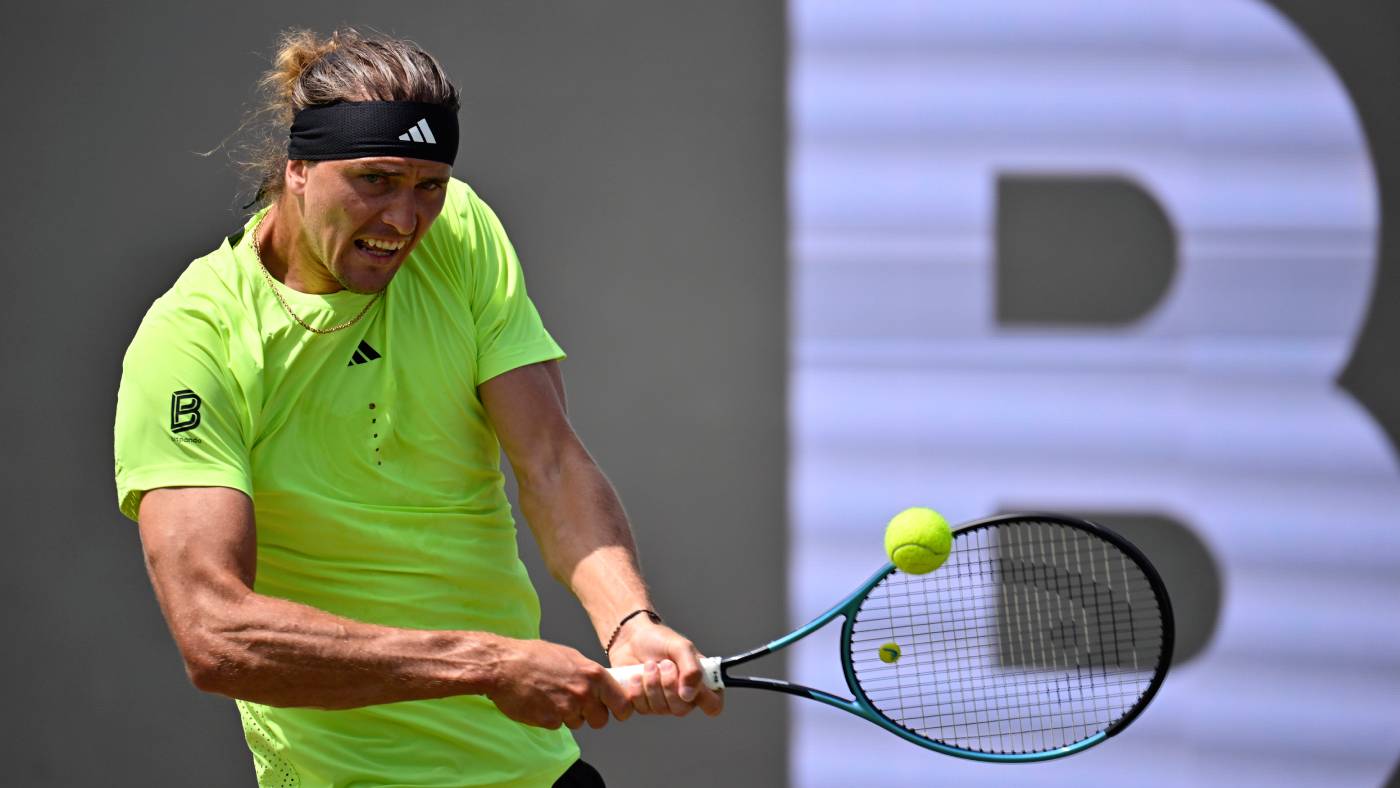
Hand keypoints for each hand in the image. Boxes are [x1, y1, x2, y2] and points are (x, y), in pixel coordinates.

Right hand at [483, 637, 631, 729]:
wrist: (504, 666)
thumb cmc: (534, 657)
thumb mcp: (569, 656)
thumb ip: (588, 673)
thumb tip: (600, 684)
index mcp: (593, 675)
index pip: (622, 703)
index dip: (621, 709)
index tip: (618, 712)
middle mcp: (584, 693)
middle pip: (601, 720)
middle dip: (591, 715)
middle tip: (577, 704)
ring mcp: (567, 709)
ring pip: (578, 723)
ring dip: (568, 715)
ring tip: (551, 696)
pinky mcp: (550, 721)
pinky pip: (558, 725)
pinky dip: (550, 717)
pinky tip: (540, 701)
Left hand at [607, 621, 723, 717]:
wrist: (633, 639)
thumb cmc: (661, 641)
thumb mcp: (681, 647)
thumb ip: (691, 669)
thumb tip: (689, 695)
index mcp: (701, 683)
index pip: (713, 705)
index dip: (704, 700)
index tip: (689, 685)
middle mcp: (685, 697)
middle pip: (681, 709)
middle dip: (668, 684)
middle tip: (665, 664)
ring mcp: (664, 704)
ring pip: (660, 709)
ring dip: (651, 683)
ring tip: (649, 665)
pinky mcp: (645, 705)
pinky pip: (642, 708)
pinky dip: (637, 690)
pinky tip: (637, 675)